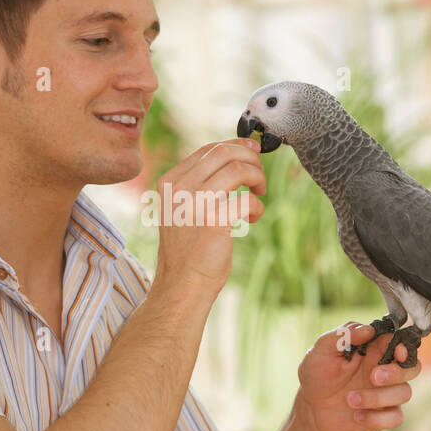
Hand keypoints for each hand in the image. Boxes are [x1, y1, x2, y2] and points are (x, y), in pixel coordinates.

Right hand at [152, 137, 264, 299]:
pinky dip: (257, 206)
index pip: (207, 149)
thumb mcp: (185, 208)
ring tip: (260, 193)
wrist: (183, 284)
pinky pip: (246, 199)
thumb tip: (240, 153)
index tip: (253, 152)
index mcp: (170, 182)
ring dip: (257, 177)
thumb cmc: (190, 248)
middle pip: (223, 153)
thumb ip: (201, 183)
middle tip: (259, 177)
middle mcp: (179, 189)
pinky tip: (253, 218)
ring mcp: (194, 204)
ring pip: (237, 169)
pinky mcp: (212, 222)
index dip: (236, 146)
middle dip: (250, 159)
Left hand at [294, 322, 421, 430]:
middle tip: (373, 377)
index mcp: (374, 350)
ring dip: (378, 397)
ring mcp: (386, 394)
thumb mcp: (322, 350)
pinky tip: (357, 416)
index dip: (404, 346)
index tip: (397, 351)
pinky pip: (396, 417)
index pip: (400, 343)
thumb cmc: (318, 374)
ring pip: (404, 393)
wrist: (311, 409)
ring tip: (350, 399)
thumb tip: (368, 330)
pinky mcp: (383, 415)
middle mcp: (385, 370)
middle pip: (412, 368)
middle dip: (397, 372)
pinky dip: (377, 418)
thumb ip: (343, 335)